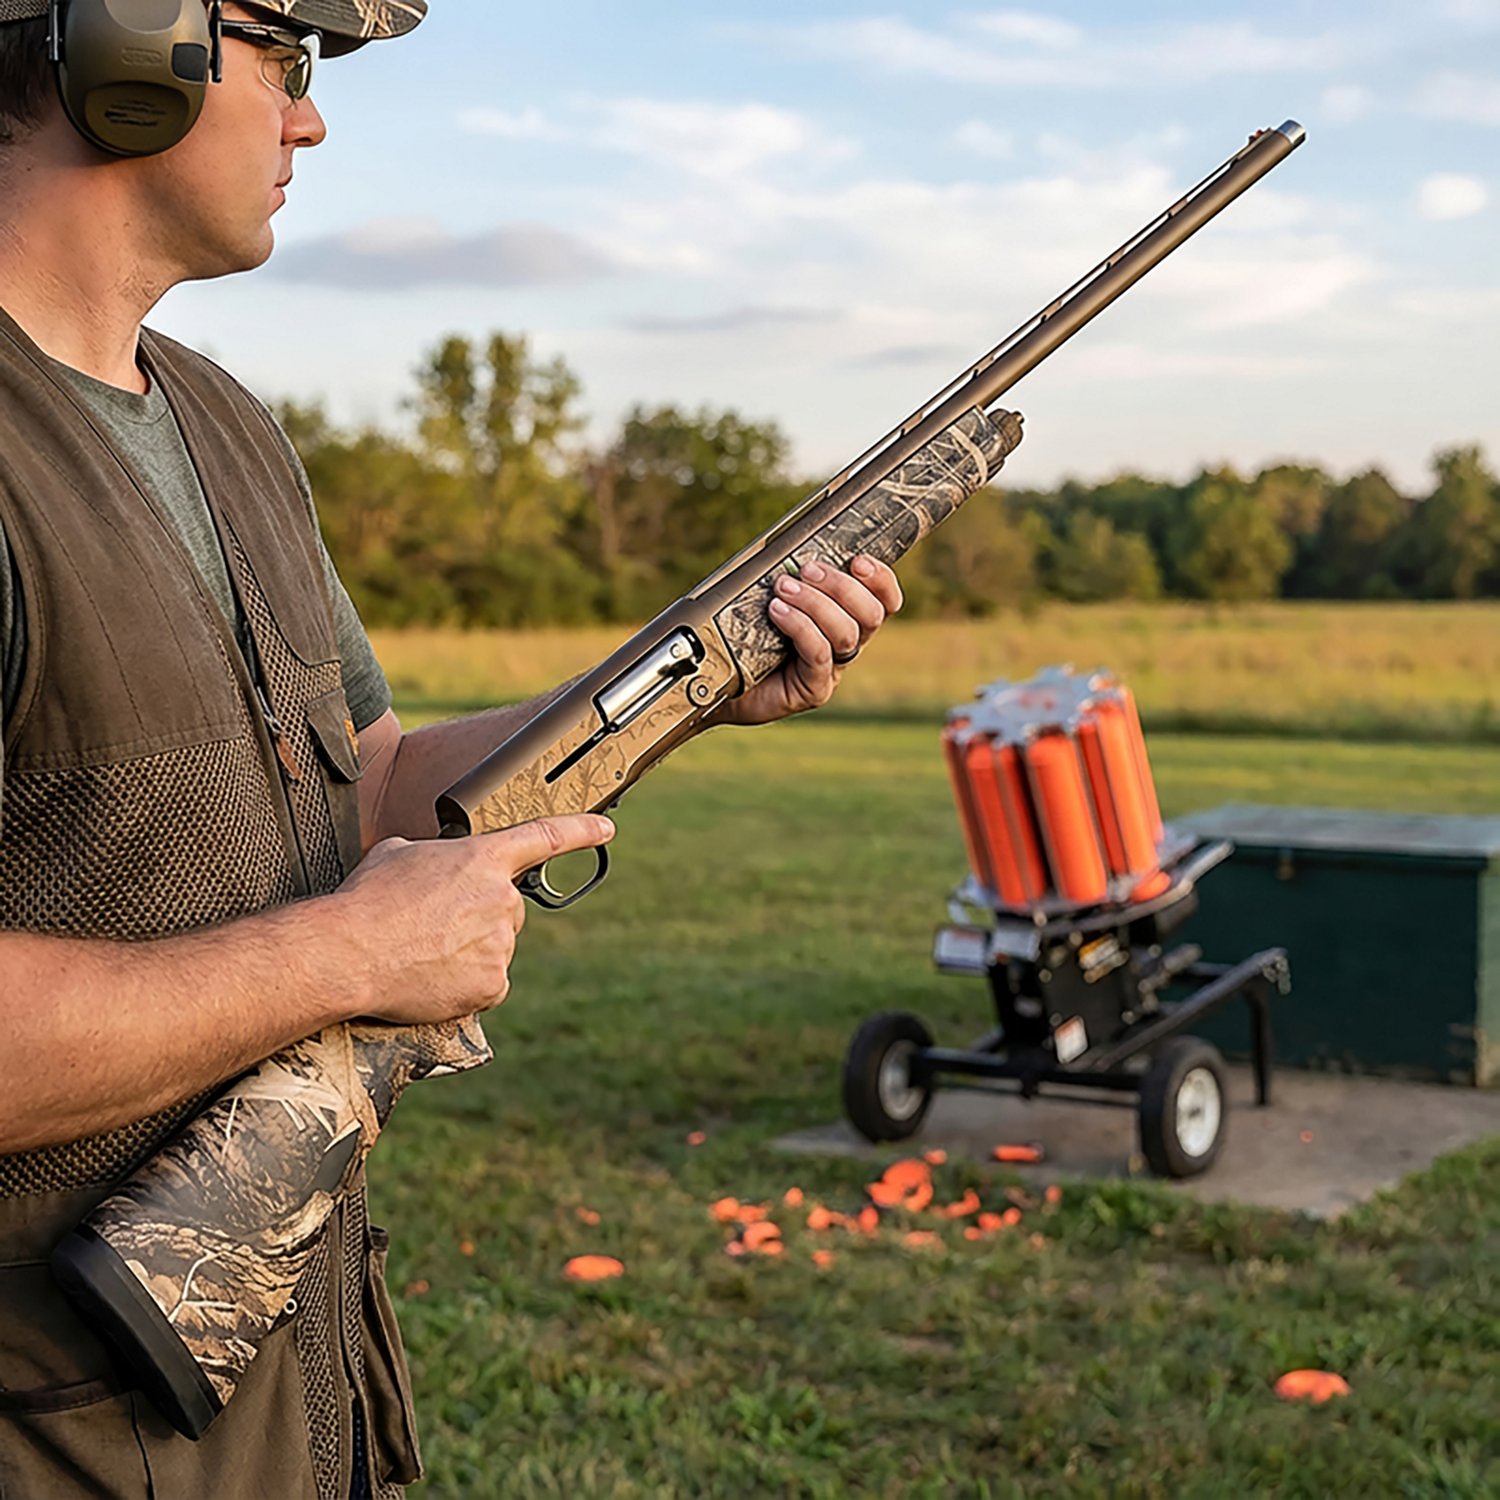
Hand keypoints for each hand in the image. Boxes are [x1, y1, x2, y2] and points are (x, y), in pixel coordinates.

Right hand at [331, 814, 614, 1024]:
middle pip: (508, 908)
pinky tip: (432, 978)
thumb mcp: (398, 853)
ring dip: (469, 950)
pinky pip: (487, 984)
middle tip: (436, 926)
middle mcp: (503, 899)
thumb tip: (429, 865)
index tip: (607, 828)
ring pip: (495, 947)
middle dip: (480, 916)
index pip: (546, 836)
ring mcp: (501, 944)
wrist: (349, 953)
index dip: (582, 830)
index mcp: (484, 858)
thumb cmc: (367, 900)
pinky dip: (465, 984)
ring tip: (423, 952)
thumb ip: (432, 854)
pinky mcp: (492, 985)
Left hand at [716, 554, 902, 727]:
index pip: (884, 601)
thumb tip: (794, 546)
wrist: (719, 679)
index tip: (858, 560)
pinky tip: (777, 612)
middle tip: (806, 570)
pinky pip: (818, 653)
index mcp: (847, 619)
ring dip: (815, 603)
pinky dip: (800, 626)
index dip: (880, 579)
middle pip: (871, 615)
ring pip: (846, 633)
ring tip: (783, 588)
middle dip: (841, 586)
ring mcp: (832, 670)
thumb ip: (794, 575)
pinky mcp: (813, 690)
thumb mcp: (773, 595)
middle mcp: (846, 646)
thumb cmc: (746, 631)